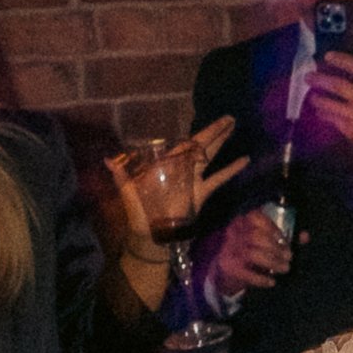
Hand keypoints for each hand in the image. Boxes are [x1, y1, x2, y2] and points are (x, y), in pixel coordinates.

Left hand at [108, 115, 237, 242]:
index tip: (209, 121)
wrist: (150, 234)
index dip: (198, 133)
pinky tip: (245, 160)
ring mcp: (194, 180)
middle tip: (230, 118)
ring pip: (210, 156)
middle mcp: (182, 168)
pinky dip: (231, 170)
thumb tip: (107, 160)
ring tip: (234, 127)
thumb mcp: (127, 190)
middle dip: (215, 131)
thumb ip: (120, 174)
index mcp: (167, 164)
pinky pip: (218, 179)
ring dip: (222, 142)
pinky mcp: (201, 194)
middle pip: (201, 145)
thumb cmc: (138, 211)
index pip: (185, 144)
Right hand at [210, 205, 292, 298]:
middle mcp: (234, 234)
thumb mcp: (263, 242)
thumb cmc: (248, 253)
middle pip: (255, 236)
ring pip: (252, 254)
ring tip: (285, 268)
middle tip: (289, 257)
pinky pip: (246, 273)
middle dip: (276, 247)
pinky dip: (261, 279)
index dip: (271, 227)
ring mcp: (230, 251)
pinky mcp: (229, 268)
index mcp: (242, 223)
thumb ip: (284, 238)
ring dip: (272, 262)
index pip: (254, 217)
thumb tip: (304, 236)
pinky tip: (271, 282)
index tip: (283, 238)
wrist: (224, 272)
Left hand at [309, 50, 352, 180]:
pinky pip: (333, 120)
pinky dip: (325, 114)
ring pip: (332, 104)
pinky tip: (320, 111)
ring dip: (319, 99)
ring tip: (311, 95)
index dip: (342, 60)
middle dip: (321, 79)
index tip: (328, 56)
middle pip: (339, 86)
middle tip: (308, 76)